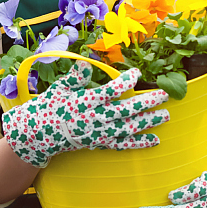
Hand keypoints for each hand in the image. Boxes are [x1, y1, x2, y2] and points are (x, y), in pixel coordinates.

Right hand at [2, 61, 168, 168]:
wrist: (41, 133)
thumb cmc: (52, 105)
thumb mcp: (60, 87)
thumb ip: (75, 76)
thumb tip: (85, 62)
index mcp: (85, 102)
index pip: (109, 92)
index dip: (124, 83)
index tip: (138, 74)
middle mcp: (94, 119)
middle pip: (124, 111)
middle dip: (146, 103)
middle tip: (164, 95)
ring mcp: (98, 133)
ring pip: (127, 128)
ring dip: (148, 122)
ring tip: (166, 115)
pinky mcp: (100, 143)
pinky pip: (122, 144)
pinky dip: (138, 143)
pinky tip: (155, 140)